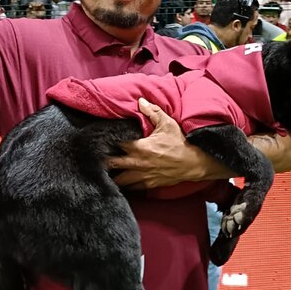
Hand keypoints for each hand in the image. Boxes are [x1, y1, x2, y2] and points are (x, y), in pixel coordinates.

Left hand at [106, 99, 224, 189]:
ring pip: (119, 180)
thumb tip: (140, 101)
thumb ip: (152, 112)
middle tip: (96, 158)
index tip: (101, 140)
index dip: (106, 142)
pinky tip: (120, 183)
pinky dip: (125, 186)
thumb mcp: (167, 124)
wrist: (194, 163)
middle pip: (112, 164)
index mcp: (139, 147)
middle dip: (103, 162)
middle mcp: (137, 163)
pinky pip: (132, 188)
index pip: (115, 144)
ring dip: (112, 177)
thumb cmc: (180, 143)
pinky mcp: (149, 185)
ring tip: (105, 174)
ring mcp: (142, 176)